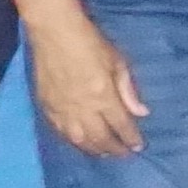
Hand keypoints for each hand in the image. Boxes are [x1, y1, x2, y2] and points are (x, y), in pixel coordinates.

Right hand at [27, 22, 146, 159]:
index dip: (131, 138)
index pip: (121, 125)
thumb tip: (141, 113)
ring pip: (79, 140)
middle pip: (100, 138)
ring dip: (93, 150)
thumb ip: (128, 90)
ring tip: (104, 154)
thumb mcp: (117, 62)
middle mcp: (83, 108)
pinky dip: (72, 141)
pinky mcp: (46, 107)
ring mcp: (62, 110)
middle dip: (113, 149)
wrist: (54, 33)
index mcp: (103, 96)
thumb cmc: (90, 43)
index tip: (139, 146)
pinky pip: (60, 132)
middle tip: (123, 154)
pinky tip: (79, 142)